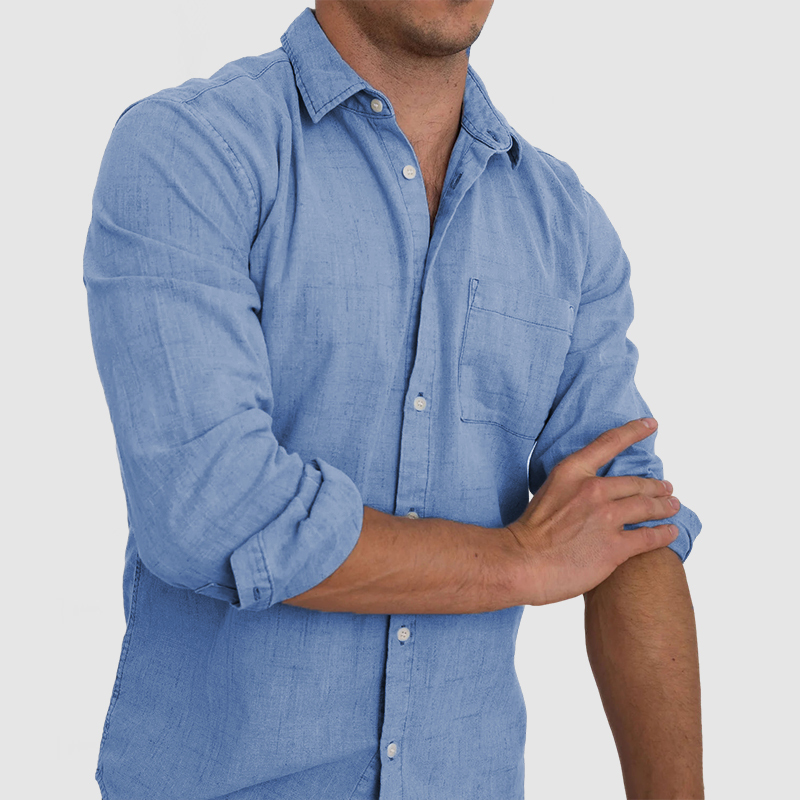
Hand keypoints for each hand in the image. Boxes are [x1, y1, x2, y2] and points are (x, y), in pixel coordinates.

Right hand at [506, 418, 679, 605]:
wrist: (521, 562)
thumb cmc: (530, 532)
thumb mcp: (549, 491)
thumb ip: (573, 486)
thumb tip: (595, 489)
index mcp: (572, 472)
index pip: (609, 443)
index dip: (633, 431)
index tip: (651, 424)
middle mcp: (592, 490)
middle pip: (637, 483)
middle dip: (656, 486)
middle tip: (667, 489)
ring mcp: (605, 518)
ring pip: (647, 507)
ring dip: (665, 507)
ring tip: (673, 507)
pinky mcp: (614, 546)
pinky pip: (649, 537)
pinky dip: (664, 533)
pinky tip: (670, 531)